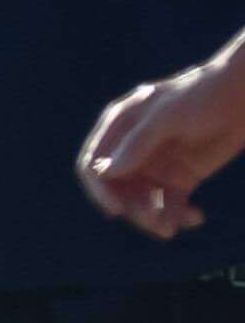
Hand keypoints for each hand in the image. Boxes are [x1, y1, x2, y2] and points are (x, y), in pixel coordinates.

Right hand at [80, 55, 244, 236]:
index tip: (116, 210)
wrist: (242, 96)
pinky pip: (169, 205)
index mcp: (118, 129)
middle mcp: (131, 151)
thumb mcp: (168, 116)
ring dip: (154, 218)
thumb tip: (104, 172)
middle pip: (117, 191)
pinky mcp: (179, 179)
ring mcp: (155, 166)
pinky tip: (194, 218)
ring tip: (173, 227)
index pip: (93, 165)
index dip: (99, 190)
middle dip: (134, 209)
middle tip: (157, 223)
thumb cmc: (202, 95)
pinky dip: (178, 216)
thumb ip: (137, 143)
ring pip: (142, 203)